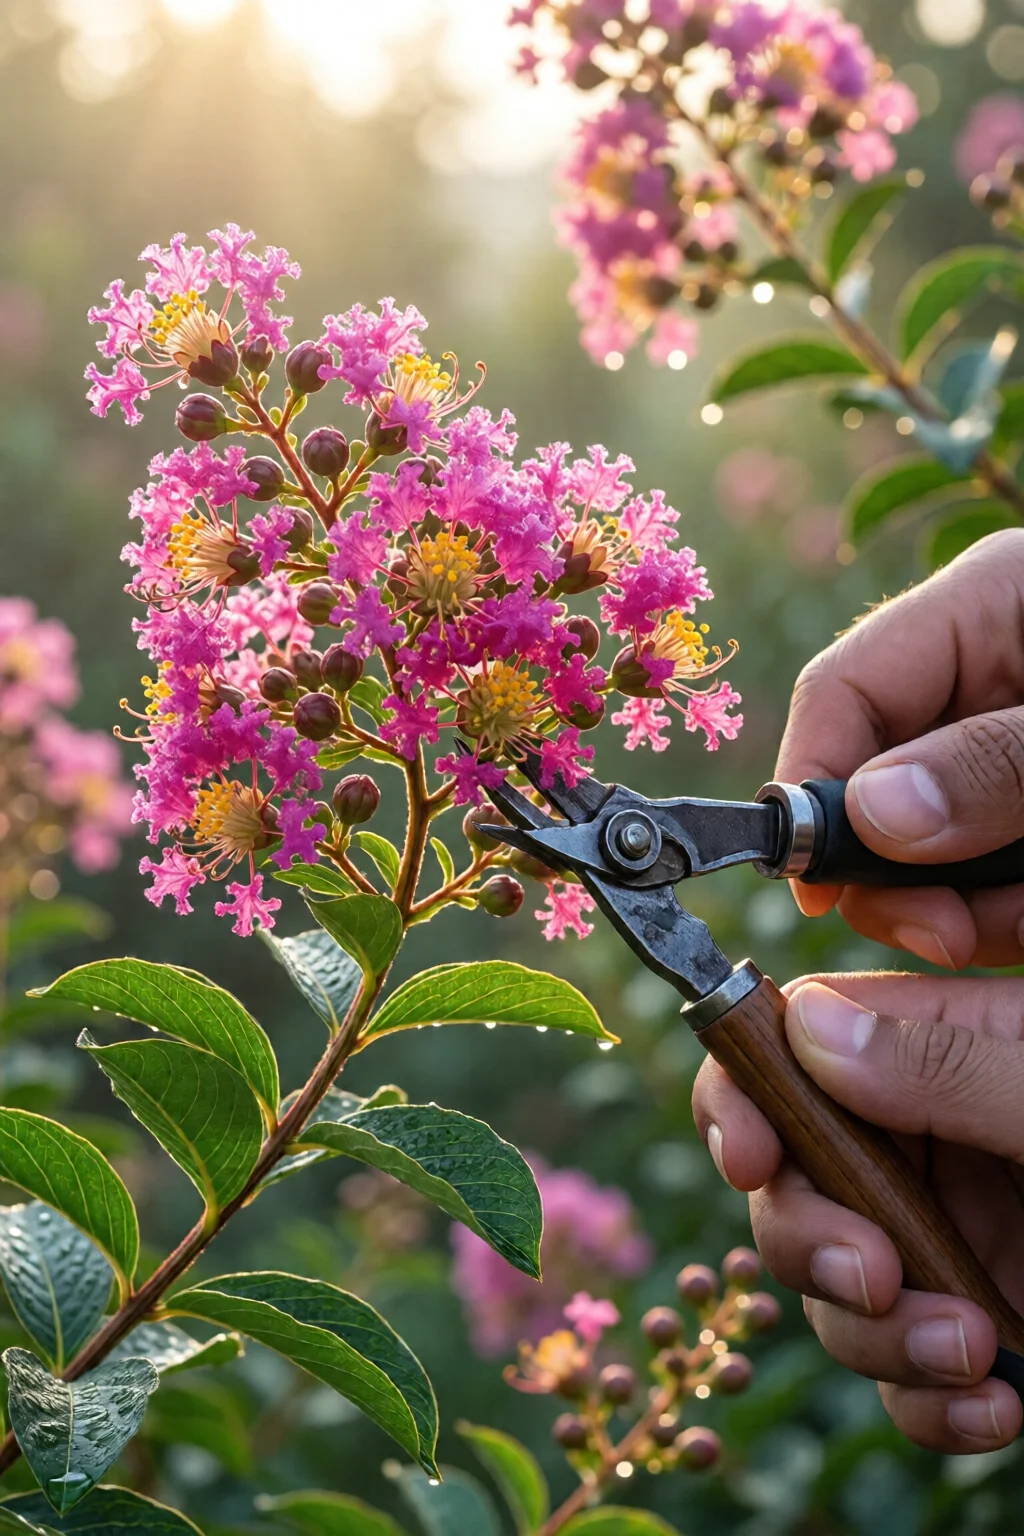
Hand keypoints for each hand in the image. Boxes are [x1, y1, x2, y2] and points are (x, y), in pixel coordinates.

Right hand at [693, 973, 1023, 1450]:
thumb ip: (950, 1062)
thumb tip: (809, 1027)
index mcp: (946, 1049)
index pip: (797, 1045)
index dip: (746, 1097)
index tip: (749, 1159)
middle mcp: (929, 1139)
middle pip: (790, 1179)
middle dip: (809, 1239)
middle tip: (874, 1278)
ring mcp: (945, 1234)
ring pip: (828, 1285)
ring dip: (879, 1338)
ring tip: (970, 1358)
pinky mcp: (969, 1323)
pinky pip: (895, 1368)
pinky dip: (925, 1403)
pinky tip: (993, 1408)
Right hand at [776, 529, 1023, 967]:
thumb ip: (997, 763)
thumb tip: (869, 813)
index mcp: (986, 606)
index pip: (842, 691)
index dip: (811, 790)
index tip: (817, 886)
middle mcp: (980, 677)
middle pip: (871, 783)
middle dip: (897, 875)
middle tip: (948, 937)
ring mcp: (1000, 751)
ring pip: (924, 850)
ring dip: (965, 911)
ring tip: (1022, 923)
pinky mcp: (1019, 811)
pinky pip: (980, 879)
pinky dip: (1002, 916)